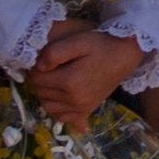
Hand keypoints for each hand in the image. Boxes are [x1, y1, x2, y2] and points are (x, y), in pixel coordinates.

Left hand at [25, 21, 141, 130]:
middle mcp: (74, 99)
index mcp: (70, 82)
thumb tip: (39, 67)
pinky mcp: (87, 110)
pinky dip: (56, 109)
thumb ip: (54, 52)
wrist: (124, 55)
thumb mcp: (77, 41)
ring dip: (45, 94)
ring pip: (48, 106)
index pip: (37, 79)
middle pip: (41, 93)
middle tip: (47, 68)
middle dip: (39, 80)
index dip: (35, 68)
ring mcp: (81, 107)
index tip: (42, 60)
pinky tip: (59, 97)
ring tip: (52, 80)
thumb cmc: (100, 45)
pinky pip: (63, 117)